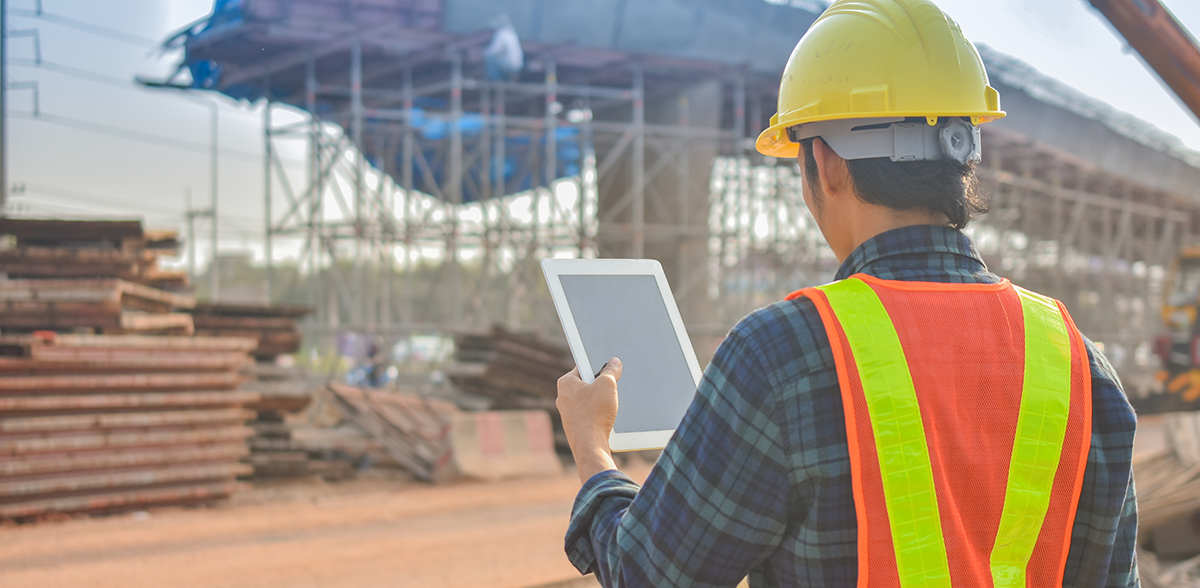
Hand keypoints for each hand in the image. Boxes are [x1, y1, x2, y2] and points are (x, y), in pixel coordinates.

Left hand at [557, 357, 621, 482]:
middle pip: (586, 384)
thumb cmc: (595, 413)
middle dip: (600, 386)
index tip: (607, 369)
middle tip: (610, 388)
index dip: (597, 366)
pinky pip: (588, 414)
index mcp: (565, 383)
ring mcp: (568, 413)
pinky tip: (605, 419)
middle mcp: (563, 397)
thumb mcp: (607, 385)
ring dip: (600, 401)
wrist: (590, 444)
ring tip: (608, 406)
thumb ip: (611, 371)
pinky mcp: (575, 426)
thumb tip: (614, 363)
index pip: (582, 367)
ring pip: (588, 400)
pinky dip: (598, 414)